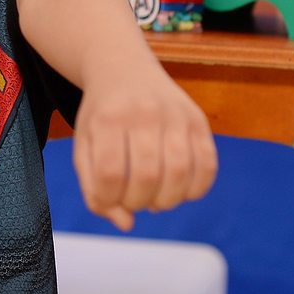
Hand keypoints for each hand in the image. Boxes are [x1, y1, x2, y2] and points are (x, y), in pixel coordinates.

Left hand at [71, 61, 216, 230]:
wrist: (123, 68)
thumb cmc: (102, 116)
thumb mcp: (85, 146)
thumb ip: (94, 189)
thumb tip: (126, 225)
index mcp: (108, 118)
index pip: (111, 175)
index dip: (110, 200)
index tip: (109, 199)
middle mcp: (143, 112)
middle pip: (147, 177)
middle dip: (138, 203)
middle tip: (134, 201)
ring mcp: (175, 113)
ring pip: (180, 173)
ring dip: (167, 201)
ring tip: (156, 199)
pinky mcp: (198, 119)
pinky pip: (208, 164)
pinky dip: (197, 189)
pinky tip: (181, 190)